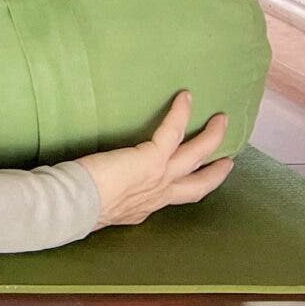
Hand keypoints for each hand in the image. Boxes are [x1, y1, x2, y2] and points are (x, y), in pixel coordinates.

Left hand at [77, 91, 234, 228]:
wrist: (76, 206)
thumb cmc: (78, 205)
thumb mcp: (101, 209)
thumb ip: (109, 200)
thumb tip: (98, 193)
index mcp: (146, 207)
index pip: (174, 197)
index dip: (187, 188)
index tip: (196, 181)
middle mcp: (159, 195)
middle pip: (198, 184)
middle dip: (215, 172)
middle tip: (229, 160)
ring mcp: (160, 176)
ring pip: (196, 155)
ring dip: (211, 137)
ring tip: (222, 120)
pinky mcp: (152, 158)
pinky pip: (172, 131)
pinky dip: (180, 113)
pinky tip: (185, 96)